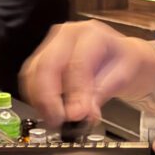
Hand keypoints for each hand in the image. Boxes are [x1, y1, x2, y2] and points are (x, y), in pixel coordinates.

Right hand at [20, 19, 154, 127]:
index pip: (77, 64)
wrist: (122, 57)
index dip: (75, 93)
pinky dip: (36, 96)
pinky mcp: (42, 56)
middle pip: (47, 65)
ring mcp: (52, 44)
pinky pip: (30, 77)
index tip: (76, 115)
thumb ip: (102, 93)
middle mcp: (67, 34)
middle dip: (49, 97)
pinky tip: (48, 109)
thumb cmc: (124, 62)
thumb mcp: (123, 77)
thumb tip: (83, 113)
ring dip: (40, 100)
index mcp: (92, 34)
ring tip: (54, 119)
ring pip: (34, 71)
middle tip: (58, 120)